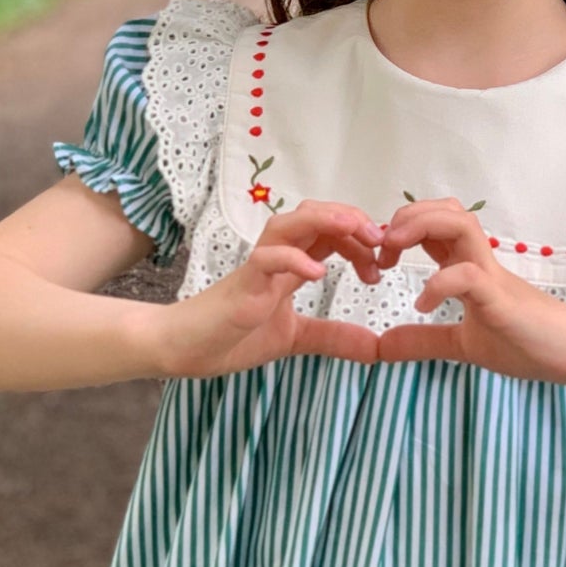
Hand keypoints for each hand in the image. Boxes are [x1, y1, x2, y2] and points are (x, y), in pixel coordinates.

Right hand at [155, 200, 387, 376]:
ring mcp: (258, 267)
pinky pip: (266, 259)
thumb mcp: (296, 339)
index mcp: (290, 265)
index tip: (383, 263)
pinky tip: (318, 272)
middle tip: (381, 242)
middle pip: (315, 216)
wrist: (182, 348)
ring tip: (358, 232)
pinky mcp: (242, 284)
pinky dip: (292, 259)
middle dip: (352, 221)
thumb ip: (333, 338)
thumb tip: (378, 349)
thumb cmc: (231, 336)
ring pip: (290, 224)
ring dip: (326, 221)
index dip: (360, 239)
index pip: (331, 234)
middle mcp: (276, 257)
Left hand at [372, 197, 565, 385]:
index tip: (379, 258)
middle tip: (381, 251)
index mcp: (470, 268)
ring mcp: (494, 277)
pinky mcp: (503, 299)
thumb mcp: (464, 346)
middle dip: (405, 218)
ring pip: (460, 224)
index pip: (434, 225)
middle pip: (445, 210)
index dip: (400, 230)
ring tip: (395, 258)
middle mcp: (481, 262)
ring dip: (419, 229)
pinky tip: (424, 306)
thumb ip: (425, 342)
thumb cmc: (530, 344)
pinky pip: (469, 276)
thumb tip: (382, 345)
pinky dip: (439, 284)